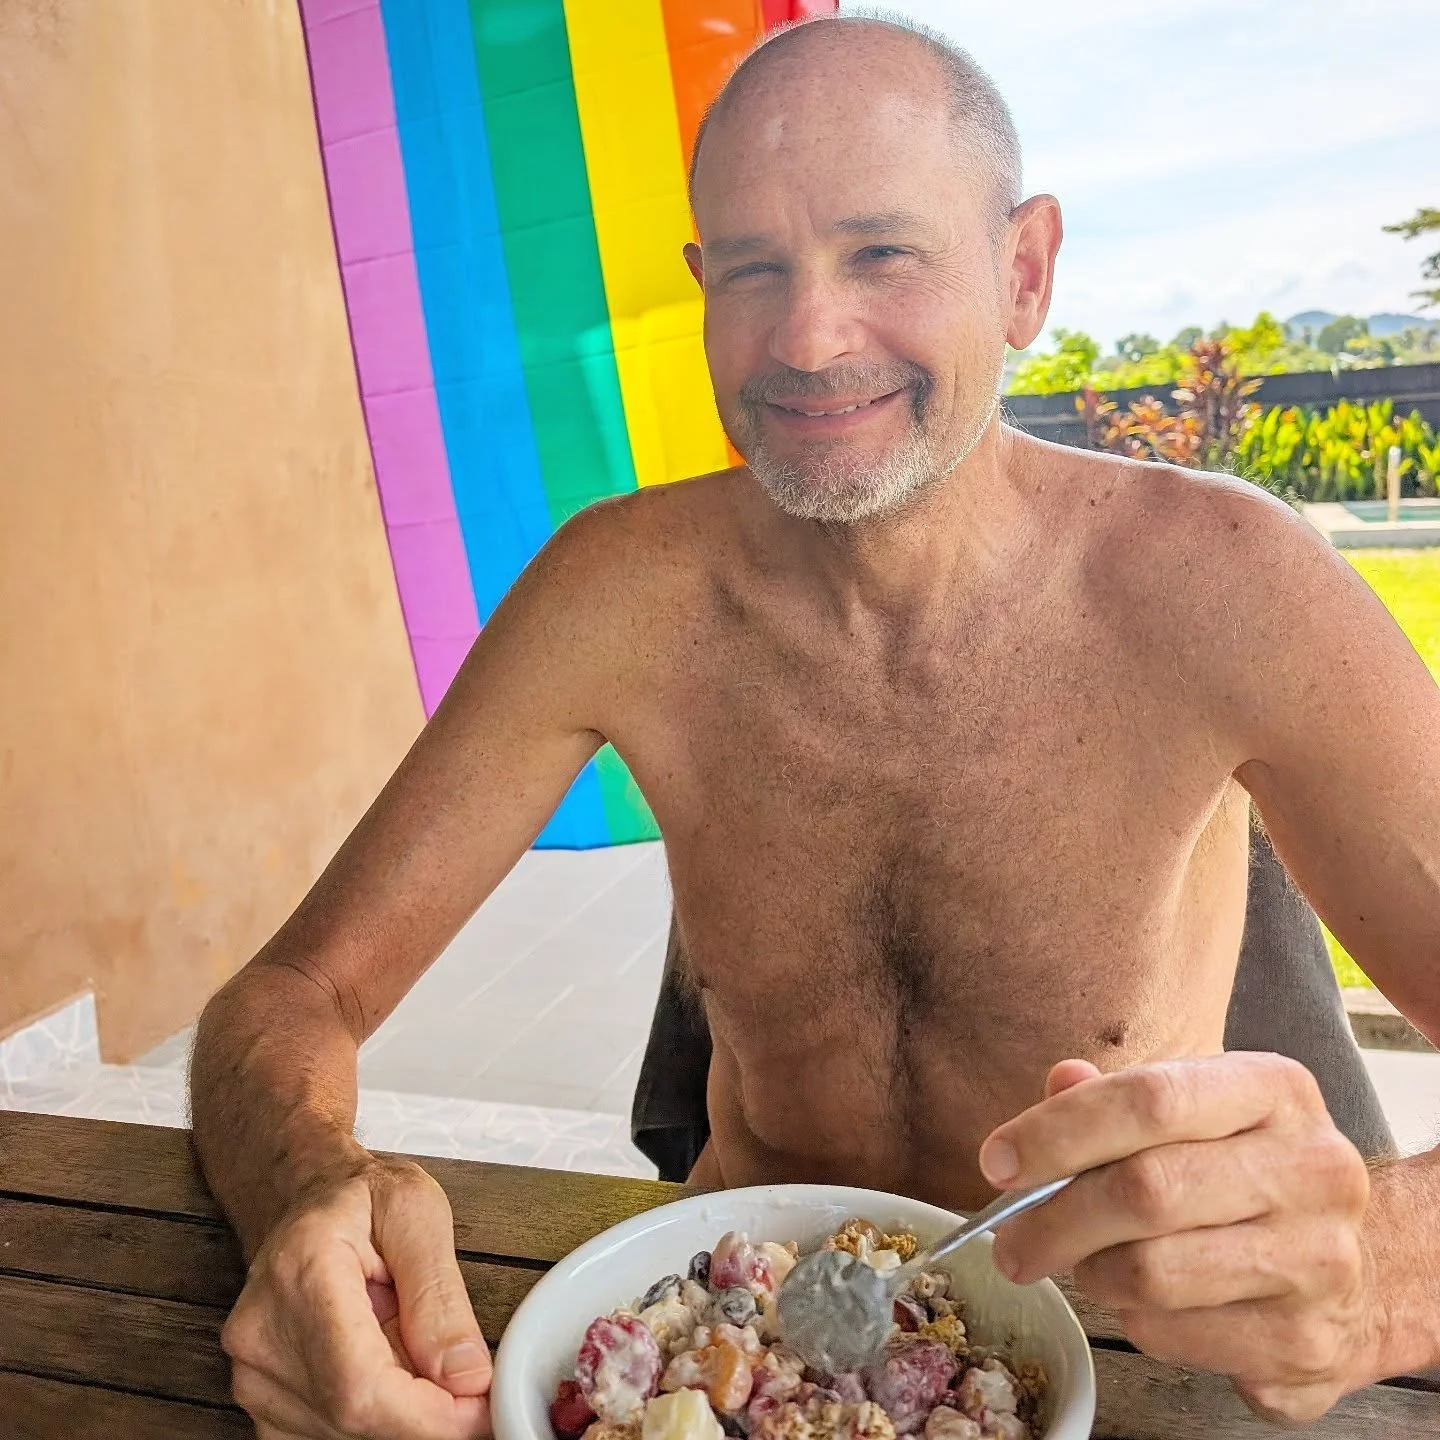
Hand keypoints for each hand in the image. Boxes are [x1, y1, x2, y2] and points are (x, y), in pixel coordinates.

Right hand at [222, 1156, 491, 1438]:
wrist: (309, 1197)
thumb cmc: (362, 1197)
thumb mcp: (419, 1213)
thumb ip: (441, 1298)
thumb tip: (466, 1377)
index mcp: (301, 1272)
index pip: (359, 1384)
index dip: (426, 1414)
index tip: (477, 1408)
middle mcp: (262, 1332)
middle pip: (351, 1416)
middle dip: (422, 1411)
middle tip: (463, 1377)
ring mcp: (253, 1373)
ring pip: (342, 1432)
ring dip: (397, 1408)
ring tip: (409, 1344)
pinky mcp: (260, 1400)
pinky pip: (326, 1433)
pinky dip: (372, 1414)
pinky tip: (387, 1368)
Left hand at [978, 1053, 1376, 1422]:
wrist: (1365, 1269)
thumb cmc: (1246, 1175)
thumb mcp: (1197, 1112)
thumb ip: (1119, 1096)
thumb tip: (1060, 1082)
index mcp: (1275, 1090)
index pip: (1150, 1098)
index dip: (1058, 1132)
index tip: (997, 1161)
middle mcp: (1312, 1169)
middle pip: (1144, 1190)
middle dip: (1053, 1218)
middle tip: (1009, 1239)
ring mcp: (1320, 1261)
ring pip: (1152, 1272)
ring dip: (1091, 1272)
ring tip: (1083, 1263)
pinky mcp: (1307, 1342)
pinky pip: (1175, 1334)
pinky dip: (1133, 1320)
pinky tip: (1140, 1301)